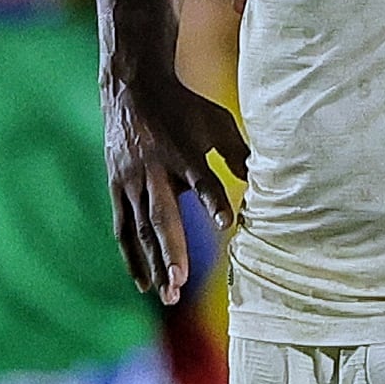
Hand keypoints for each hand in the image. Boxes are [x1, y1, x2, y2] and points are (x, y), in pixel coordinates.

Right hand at [104, 68, 247, 306]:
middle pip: (161, 216)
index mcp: (182, 152)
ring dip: (154, 263)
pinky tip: (144, 284)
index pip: (201, 180)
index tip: (229, 224)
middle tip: (181, 284)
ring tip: (168, 295)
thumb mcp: (216, 122)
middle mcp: (153, 170)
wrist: (132, 88)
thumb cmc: (183, 107)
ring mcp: (131, 181)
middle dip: (172, 250)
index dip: (214, 202)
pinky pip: (124, 229)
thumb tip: (268, 183)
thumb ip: (239, 154)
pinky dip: (133, 257)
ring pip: (141, 230)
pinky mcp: (117, 188)